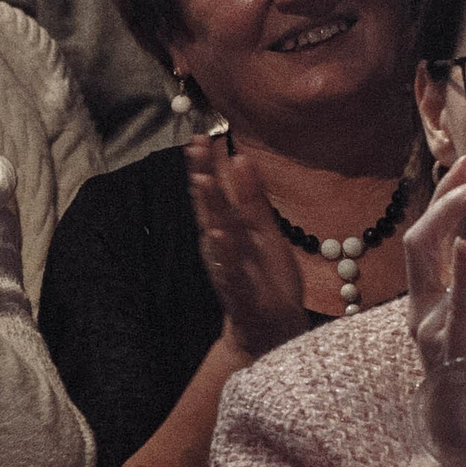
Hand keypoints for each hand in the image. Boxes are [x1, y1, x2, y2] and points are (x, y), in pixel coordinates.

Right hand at [184, 134, 308, 362]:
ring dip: (208, 209)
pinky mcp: (239, 292)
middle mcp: (222, 246)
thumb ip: (251, 199)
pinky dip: (223, 253)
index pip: (215, 193)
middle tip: (194, 148)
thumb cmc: (265, 279)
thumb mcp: (264, 232)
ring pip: (216, 234)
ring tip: (201, 182)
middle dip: (202, 176)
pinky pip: (230, 269)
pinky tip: (218, 235)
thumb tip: (240, 158)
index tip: (200, 137)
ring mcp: (228, 268)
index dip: (206, 165)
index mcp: (229, 230)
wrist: (271, 330)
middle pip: (210, 206)